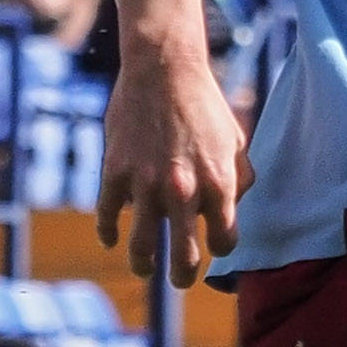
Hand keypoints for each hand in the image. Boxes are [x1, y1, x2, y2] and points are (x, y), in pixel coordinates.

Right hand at [97, 46, 252, 286]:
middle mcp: (183, 191)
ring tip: (145, 268)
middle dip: (183, 275)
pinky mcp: (116, 171)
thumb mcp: (236, 141)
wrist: (163, 67)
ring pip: (142, 246)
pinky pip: (107, 214)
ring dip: (144, 264)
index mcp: (218, 185)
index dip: (221, 247)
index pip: (224, 241)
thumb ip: (239, 179)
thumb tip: (234, 208)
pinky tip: (111, 237)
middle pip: (184, 256)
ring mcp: (146, 183)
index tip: (214, 244)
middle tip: (181, 279)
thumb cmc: (205, 104)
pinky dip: (108, 231)